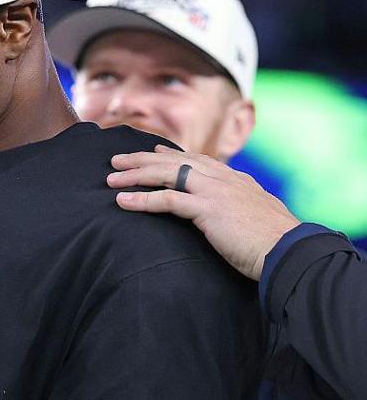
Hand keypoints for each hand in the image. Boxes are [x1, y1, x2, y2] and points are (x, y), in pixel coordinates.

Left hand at [107, 145, 300, 280]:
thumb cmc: (275, 244)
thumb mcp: (257, 219)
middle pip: (175, 161)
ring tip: (110, 178)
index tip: (153, 150)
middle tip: (116, 159)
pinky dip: (142, 200)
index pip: (198, 160)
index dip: (172, 154)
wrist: (291, 252)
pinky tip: (122, 201)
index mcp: (236, 180)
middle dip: (142, 159)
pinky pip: (168, 200)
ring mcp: (215, 191)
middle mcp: (223, 179)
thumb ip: (239, 211)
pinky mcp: (208, 209)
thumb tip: (231, 216)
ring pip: (166, 174)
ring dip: (134, 175)